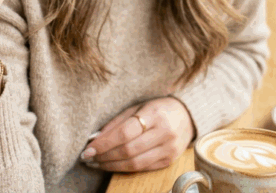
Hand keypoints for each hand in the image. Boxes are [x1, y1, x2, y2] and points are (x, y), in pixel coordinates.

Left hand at [80, 97, 195, 172]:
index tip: (88, 149)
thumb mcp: (137, 107)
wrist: (187, 115)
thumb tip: (94, 138)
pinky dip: (124, 168)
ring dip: (111, 165)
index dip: (104, 143)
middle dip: (104, 156)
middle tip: (88, 158)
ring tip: (96, 163)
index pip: (125, 133)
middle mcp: (164, 133)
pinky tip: (112, 165)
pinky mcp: (169, 161)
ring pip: (134, 163)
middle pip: (128, 151)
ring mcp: (169, 149)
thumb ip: (117, 122)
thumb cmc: (157, 108)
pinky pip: (142, 168)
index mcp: (155, 115)